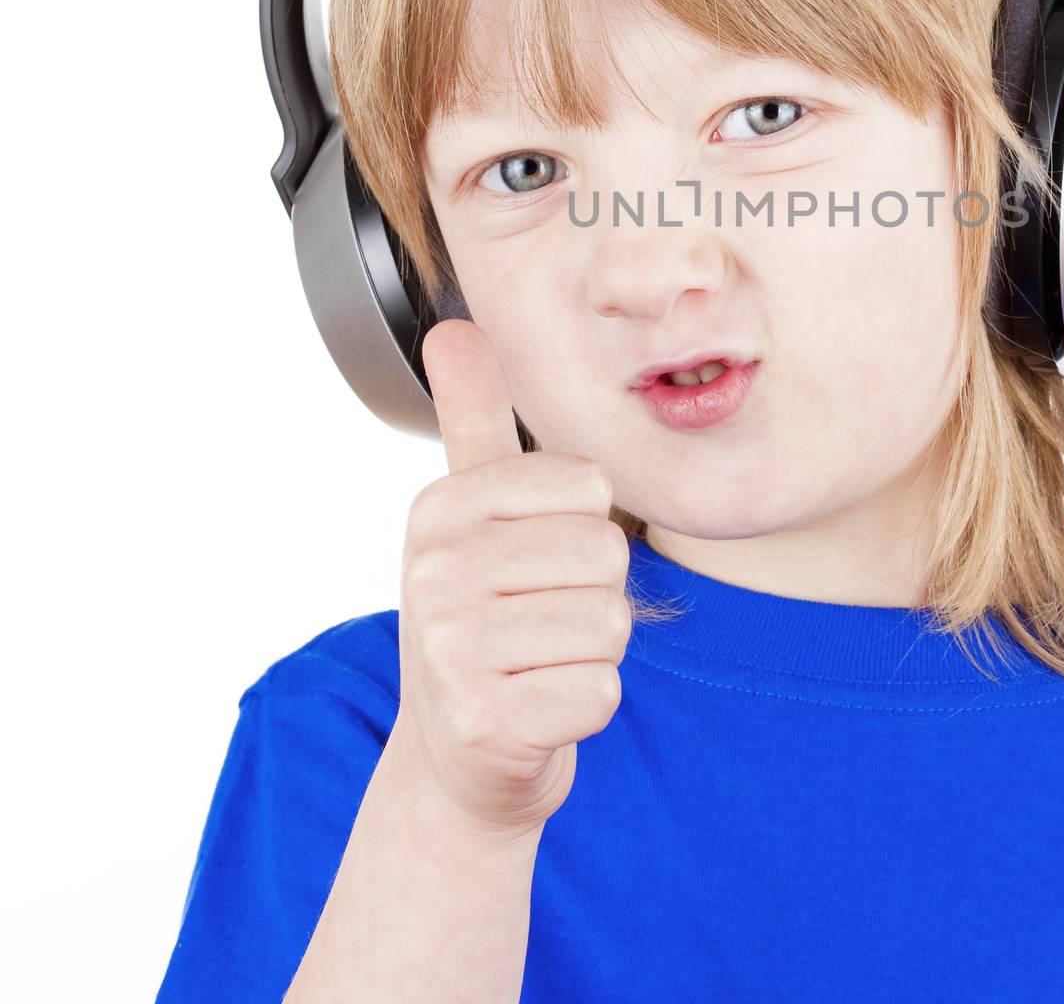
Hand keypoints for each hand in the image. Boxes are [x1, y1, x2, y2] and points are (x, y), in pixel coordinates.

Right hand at [386, 318, 631, 837]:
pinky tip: (538, 709)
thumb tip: (453, 327)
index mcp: (439, 509)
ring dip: (592, 652)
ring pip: (610, 623)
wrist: (456, 757)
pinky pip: (603, 692)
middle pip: (605, 553)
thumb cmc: (482, 617)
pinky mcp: (485, 725)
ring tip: (537, 662)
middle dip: (594, 594)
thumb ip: (473, 420)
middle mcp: (432, 573)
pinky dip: (587, 705)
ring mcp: (452, 652)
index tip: (532, 562)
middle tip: (538, 621)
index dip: (583, 529)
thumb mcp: (469, 514)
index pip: (588, 486)